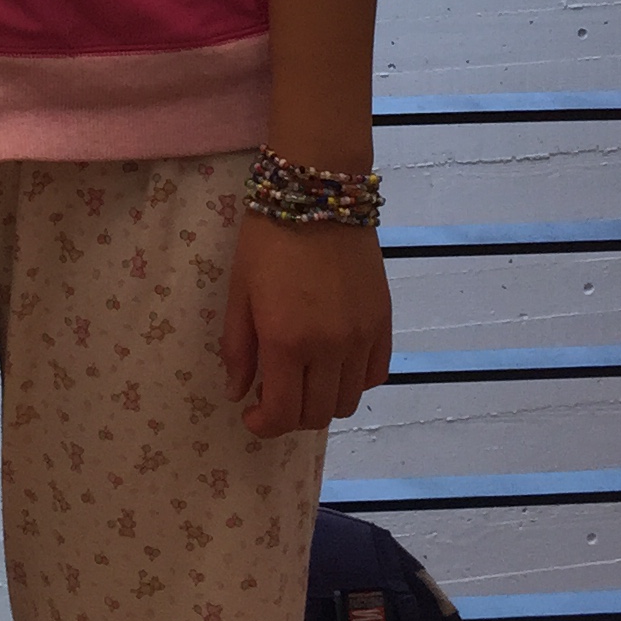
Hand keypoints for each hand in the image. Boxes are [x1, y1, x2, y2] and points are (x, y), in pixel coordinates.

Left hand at [220, 216, 391, 439]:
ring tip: (303, 380)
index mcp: (286, 341)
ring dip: (322, 402)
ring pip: (347, 401)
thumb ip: (237, 348)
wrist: (318, 194)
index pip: (283, 413)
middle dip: (290, 417)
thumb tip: (238, 393)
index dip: (264, 426)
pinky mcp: (383, 323)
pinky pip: (374, 375)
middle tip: (274, 397)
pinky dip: (353, 381)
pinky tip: (333, 364)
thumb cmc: (267, 240)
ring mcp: (362, 337)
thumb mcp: (239, 292)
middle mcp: (329, 348)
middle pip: (317, 415)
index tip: (252, 416)